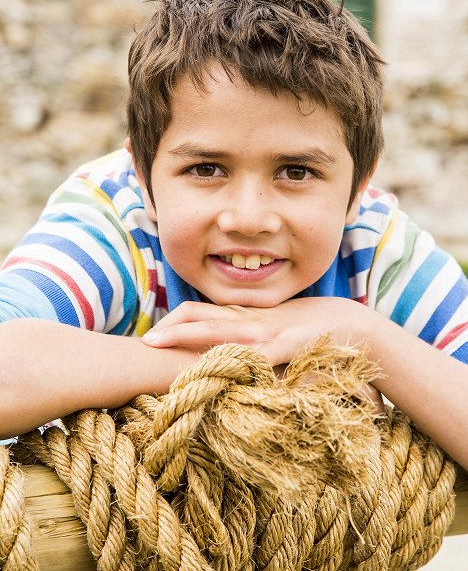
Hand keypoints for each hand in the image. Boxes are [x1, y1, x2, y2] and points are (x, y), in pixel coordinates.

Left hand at [142, 297, 364, 365]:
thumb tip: (226, 356)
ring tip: (159, 344)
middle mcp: (251, 322)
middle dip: (171, 328)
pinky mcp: (289, 345)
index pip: (201, 312)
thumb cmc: (312, 330)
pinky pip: (259, 355)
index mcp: (246, 317)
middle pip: (202, 318)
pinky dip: (237, 364)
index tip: (153, 334)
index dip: (174, 320)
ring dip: (187, 337)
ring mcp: (268, 332)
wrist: (351, 325)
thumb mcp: (274, 333)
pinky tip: (217, 373)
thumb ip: (249, 341)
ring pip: (221, 332)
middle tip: (143, 340)